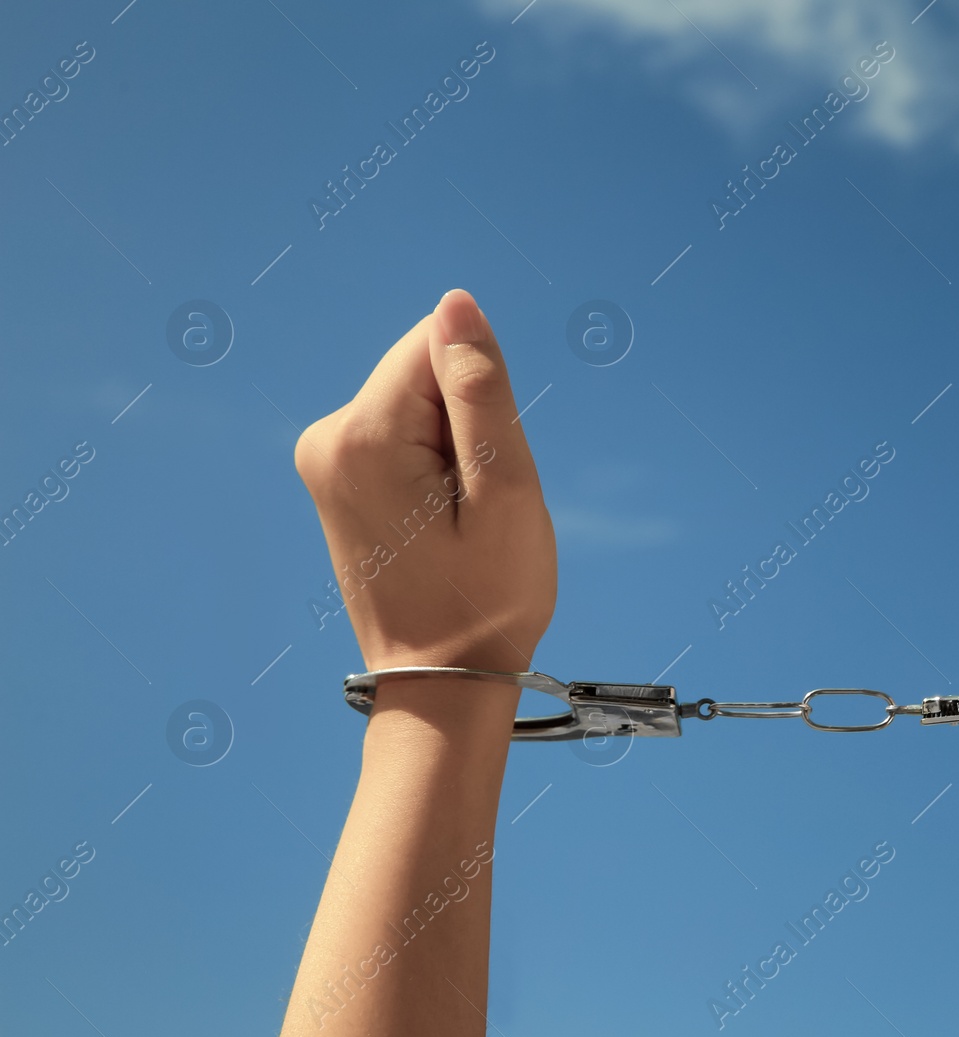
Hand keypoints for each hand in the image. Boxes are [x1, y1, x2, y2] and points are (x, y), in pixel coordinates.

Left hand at [295, 289, 555, 675]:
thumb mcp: (505, 489)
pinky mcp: (337, 478)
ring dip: (455, 451)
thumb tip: (456, 304)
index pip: (437, 344)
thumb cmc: (486, 597)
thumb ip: (481, 388)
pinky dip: (436, 469)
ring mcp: (324, 460)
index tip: (483, 471)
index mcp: (361, 436)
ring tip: (458, 522)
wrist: (443, 682)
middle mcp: (326, 438)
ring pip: (419, 406)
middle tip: (474, 506)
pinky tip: (440, 525)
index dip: (483, 398)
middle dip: (468, 425)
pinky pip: (404, 437)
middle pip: (424, 374)